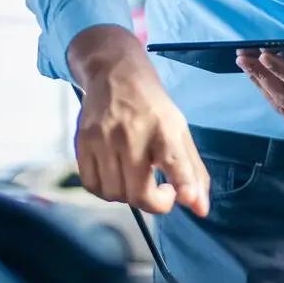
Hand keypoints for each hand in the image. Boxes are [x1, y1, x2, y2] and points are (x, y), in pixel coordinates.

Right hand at [66, 26, 209, 216]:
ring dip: (129, 196)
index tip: (184, 198)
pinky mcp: (82, 142)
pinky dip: (106, 191)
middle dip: (154, 203)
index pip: (173, 159)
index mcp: (163, 127)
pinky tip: (116, 178)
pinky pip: (92, 185)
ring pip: (114, 193)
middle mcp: (131, 134)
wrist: (114, 72)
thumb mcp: (179, 131)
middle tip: (161, 190)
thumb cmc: (152, 107)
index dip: (181, 183)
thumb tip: (201, 210)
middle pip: (138, 193)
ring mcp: (103, 138)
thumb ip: (192, 171)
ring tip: (137, 179)